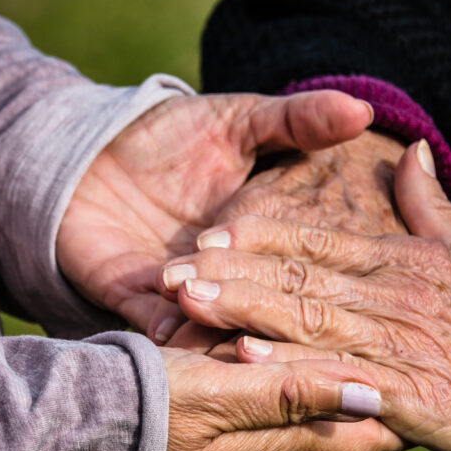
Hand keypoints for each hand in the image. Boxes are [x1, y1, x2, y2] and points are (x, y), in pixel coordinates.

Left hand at [57, 91, 373, 342]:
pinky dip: (165, 331)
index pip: (298, 263)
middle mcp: (230, 276)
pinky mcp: (133, 299)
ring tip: (230, 340)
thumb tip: (361, 110)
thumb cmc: (171, 132)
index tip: (345, 296)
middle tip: (288, 331)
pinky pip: (152, 325)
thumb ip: (298, 121)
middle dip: (267, 313)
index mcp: (265, 238)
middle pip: (257, 303)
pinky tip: (174, 336)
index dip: (318, 278)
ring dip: (217, 331)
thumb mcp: (240, 121)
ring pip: (209, 324)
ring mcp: (184, 294)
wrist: (89, 144)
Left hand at [159, 141, 450, 450]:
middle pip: (301, 278)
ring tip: (188, 304)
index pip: (321, 241)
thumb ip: (433, 203)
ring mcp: (402, 346)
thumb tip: (410, 150)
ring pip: (310, 322)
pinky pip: (340, 376)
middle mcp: (397, 296)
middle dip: (231, 272)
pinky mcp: (411, 396)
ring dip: (244, 311)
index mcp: (407, 260)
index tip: (211, 233)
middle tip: (172, 267)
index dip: (261, 236)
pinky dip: (291, 367)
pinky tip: (245, 360)